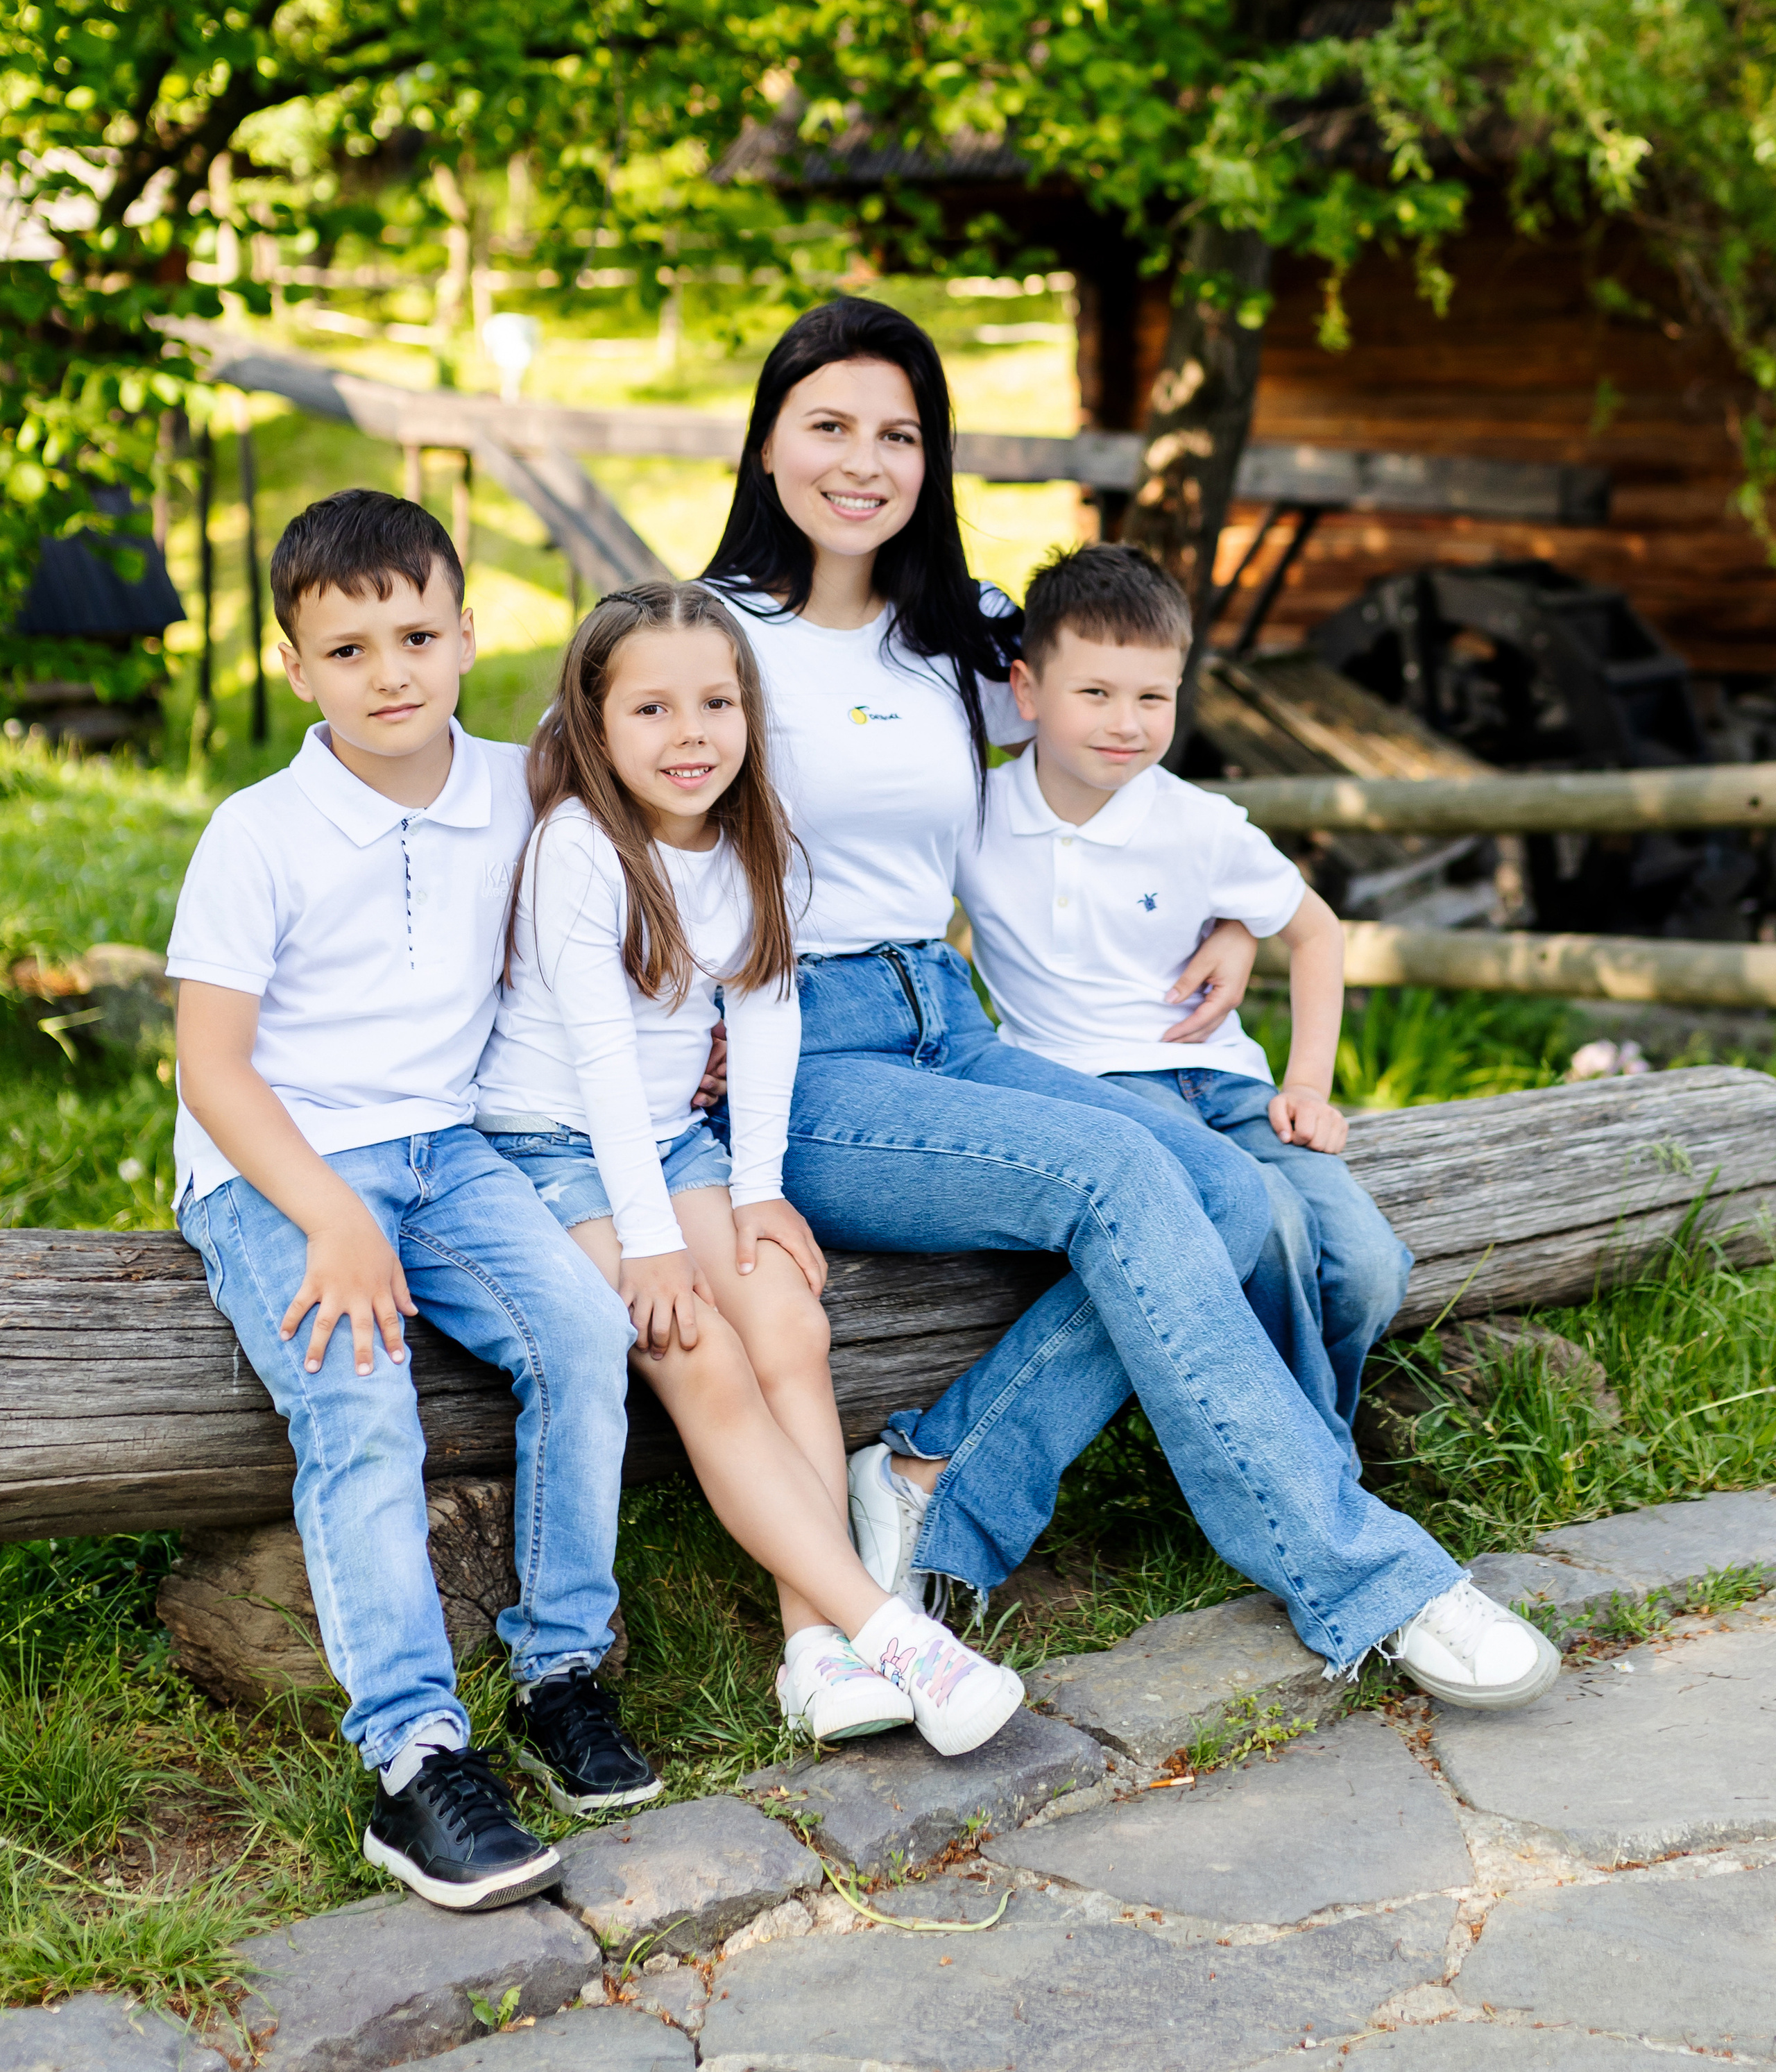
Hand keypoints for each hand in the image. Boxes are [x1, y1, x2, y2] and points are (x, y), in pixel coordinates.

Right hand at [279, 1210, 416, 1376]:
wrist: (342, 1219)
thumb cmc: (370, 1242)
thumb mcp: (392, 1264)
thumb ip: (401, 1290)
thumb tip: (412, 1313)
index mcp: (379, 1290)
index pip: (389, 1320)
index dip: (394, 1341)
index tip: (398, 1361)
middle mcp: (358, 1293)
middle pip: (361, 1327)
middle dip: (362, 1351)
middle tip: (363, 1374)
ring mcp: (334, 1289)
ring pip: (326, 1324)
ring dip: (318, 1347)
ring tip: (312, 1368)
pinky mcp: (314, 1282)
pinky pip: (300, 1305)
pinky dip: (290, 1321)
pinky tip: (284, 1337)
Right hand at [619, 1248, 714, 1358]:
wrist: (651, 1232)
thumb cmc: (677, 1255)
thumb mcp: (696, 1272)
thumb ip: (706, 1294)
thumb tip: (717, 1314)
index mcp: (682, 1290)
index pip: (688, 1322)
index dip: (688, 1340)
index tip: (687, 1347)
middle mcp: (662, 1293)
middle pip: (661, 1329)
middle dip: (661, 1347)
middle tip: (660, 1355)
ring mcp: (643, 1290)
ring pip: (640, 1324)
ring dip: (641, 1340)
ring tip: (643, 1347)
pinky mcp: (627, 1286)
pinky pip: (623, 1310)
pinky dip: (623, 1323)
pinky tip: (626, 1332)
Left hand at [691, 1019, 727, 1109]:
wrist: (664, 1041)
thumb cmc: (687, 1031)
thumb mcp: (703, 1025)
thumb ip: (717, 1026)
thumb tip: (726, 1031)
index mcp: (723, 1053)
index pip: (733, 1064)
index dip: (730, 1069)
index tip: (721, 1070)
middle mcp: (717, 1068)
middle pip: (726, 1082)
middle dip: (716, 1084)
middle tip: (705, 1081)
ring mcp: (708, 1080)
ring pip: (715, 1094)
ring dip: (709, 1097)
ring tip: (697, 1097)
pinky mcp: (696, 1090)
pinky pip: (702, 1100)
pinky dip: (699, 1102)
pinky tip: (692, 1102)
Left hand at [733, 1198, 826, 1295]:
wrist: (757, 1183)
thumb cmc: (750, 1206)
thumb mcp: (745, 1229)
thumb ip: (745, 1250)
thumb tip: (745, 1272)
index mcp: (793, 1237)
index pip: (811, 1265)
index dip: (814, 1284)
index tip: (813, 1299)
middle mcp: (803, 1233)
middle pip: (820, 1262)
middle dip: (819, 1281)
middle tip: (812, 1299)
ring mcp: (803, 1228)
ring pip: (818, 1254)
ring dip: (816, 1271)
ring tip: (809, 1287)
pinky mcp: (799, 1225)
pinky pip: (811, 1246)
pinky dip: (812, 1260)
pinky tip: (802, 1267)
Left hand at [1163, 920, 1257, 1043]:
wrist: (1244, 930)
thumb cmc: (1225, 942)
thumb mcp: (1203, 961)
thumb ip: (1187, 983)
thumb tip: (1170, 1001)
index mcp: (1226, 997)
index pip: (1200, 1021)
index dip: (1181, 1030)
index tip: (1164, 1037)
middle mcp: (1231, 1003)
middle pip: (1207, 1029)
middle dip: (1186, 1038)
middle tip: (1165, 1044)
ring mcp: (1231, 999)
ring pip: (1211, 1025)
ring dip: (1194, 1034)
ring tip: (1176, 1039)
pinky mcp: (1228, 994)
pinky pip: (1213, 1017)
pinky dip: (1200, 1024)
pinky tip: (1189, 1025)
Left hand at [1268, 1083, 1347, 1153]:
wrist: (1306, 1095)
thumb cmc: (1288, 1105)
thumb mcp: (1276, 1107)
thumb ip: (1277, 1122)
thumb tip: (1286, 1139)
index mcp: (1309, 1106)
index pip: (1305, 1135)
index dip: (1296, 1140)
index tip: (1292, 1134)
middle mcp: (1327, 1111)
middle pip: (1318, 1145)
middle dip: (1306, 1145)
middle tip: (1301, 1136)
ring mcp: (1338, 1118)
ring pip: (1329, 1149)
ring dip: (1316, 1148)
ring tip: (1309, 1136)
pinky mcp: (1344, 1125)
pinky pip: (1337, 1148)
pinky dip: (1326, 1148)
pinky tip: (1318, 1138)